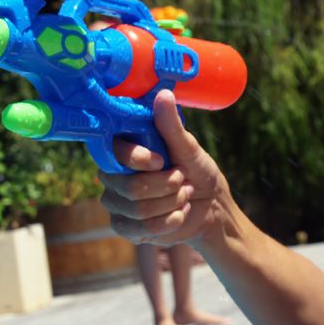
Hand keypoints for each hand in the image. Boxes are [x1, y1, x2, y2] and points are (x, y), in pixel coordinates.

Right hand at [99, 89, 232, 246]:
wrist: (210, 206)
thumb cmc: (198, 171)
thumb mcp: (189, 148)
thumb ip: (171, 126)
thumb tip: (163, 95)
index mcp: (124, 151)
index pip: (115, 152)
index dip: (138, 158)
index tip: (162, 161)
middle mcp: (113, 175)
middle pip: (130, 186)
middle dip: (166, 186)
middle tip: (182, 180)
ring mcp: (117, 202)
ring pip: (137, 209)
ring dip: (171, 203)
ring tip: (183, 196)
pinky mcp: (125, 226)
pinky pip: (138, 229)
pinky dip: (167, 222)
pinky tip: (179, 215)